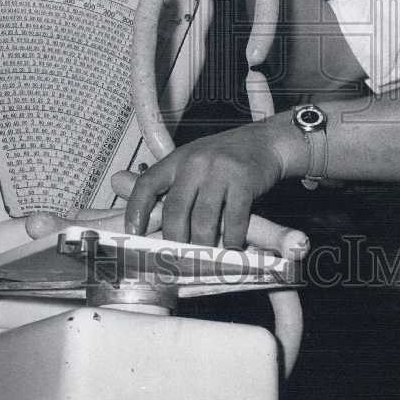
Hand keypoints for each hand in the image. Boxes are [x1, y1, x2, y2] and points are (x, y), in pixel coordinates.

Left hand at [124, 120, 301, 246]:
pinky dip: (231, 239)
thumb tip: (154, 221)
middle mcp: (195, 163)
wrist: (266, 141)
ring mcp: (220, 170)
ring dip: (203, 245)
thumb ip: (176, 184)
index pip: (147, 185)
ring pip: (203, 220)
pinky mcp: (244, 180)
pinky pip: (234, 219)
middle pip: (175, 211)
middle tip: (176, 259)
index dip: (136, 211)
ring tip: (204, 257)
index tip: (133, 234)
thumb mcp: (195, 160)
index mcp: (178, 159)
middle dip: (174, 241)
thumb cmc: (227, 157)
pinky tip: (232, 247)